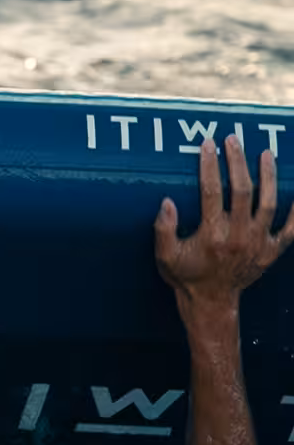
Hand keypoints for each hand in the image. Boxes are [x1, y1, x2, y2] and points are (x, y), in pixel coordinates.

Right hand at [155, 136, 293, 311]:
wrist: (212, 303)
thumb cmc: (186, 276)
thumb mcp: (165, 256)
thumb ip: (164, 229)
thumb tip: (167, 202)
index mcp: (212, 236)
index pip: (211, 191)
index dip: (209, 165)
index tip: (207, 144)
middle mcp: (238, 237)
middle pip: (242, 191)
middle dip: (238, 162)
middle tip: (233, 141)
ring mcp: (258, 244)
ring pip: (269, 203)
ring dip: (268, 176)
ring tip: (266, 154)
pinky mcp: (271, 251)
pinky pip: (291, 230)